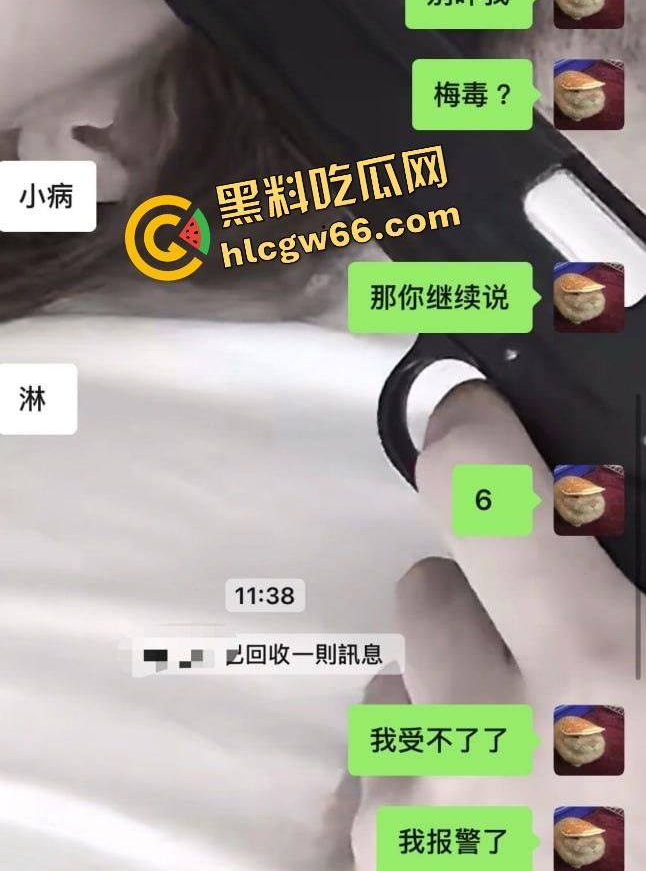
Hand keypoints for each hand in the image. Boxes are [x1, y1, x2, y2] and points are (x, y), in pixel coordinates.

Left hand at [350, 383, 643, 870]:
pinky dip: (422, 795)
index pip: (477, 485)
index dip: (474, 431)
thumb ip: (641, 600)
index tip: (476, 416)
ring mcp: (421, 816)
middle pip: (426, 592)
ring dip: (449, 710)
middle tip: (550, 663)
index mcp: (591, 669)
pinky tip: (489, 832)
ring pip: (396, 696)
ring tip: (525, 766)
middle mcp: (485, 731)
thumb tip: (604, 575)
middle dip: (481, 610)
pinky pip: (376, 793)